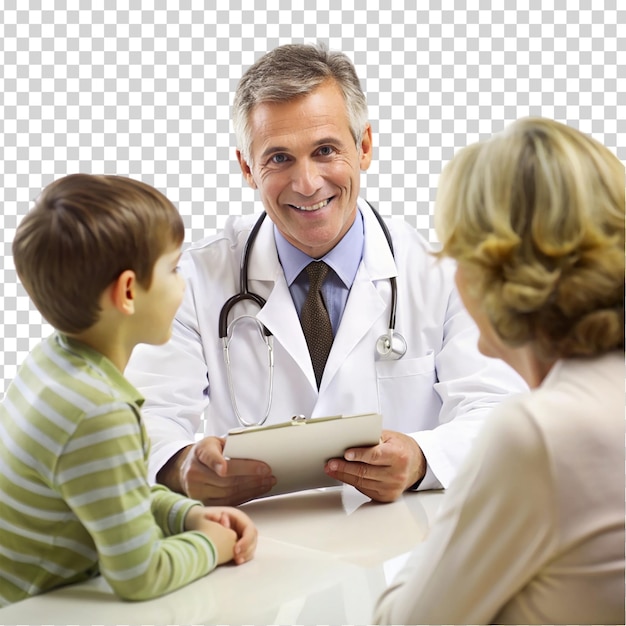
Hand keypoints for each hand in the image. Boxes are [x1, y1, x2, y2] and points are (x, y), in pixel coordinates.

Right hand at [158, 436, 275, 505]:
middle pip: (225, 477)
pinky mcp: (205, 503)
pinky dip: (246, 496)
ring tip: (267, 481)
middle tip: (267, 472)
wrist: (188, 469)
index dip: (217, 463)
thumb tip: (254, 447)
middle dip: (249, 475)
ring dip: (252, 487)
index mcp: (200, 452)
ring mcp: (197, 491)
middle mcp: (195, 473)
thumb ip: (230, 444)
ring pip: (229, 491)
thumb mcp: (214, 442)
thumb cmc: (207, 453)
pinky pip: (229, 501)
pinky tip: (257, 490)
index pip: (209, 457)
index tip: (224, 468)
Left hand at [185, 505, 257, 564]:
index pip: (249, 529)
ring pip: (252, 545)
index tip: (235, 550)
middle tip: (237, 559)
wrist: (201, 521)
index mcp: (238, 517)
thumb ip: (214, 516)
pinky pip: (247, 550)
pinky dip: (244, 557)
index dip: (246, 540)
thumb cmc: (205, 518)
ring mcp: (243, 535)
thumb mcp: (208, 515)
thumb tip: (222, 521)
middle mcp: (243, 526)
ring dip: (247, 555)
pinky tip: (237, 562)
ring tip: (237, 562)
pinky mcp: (240, 543)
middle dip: (247, 550)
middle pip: (253, 538)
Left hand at [323, 430, 425, 502]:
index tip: (346, 454)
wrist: (416, 464)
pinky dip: (353, 482)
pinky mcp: (386, 497)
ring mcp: (392, 488)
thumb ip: (372, 438)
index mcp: (399, 456)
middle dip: (345, 467)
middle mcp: (396, 474)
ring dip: (344, 476)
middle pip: (365, 471)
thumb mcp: (390, 437)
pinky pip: (365, 489)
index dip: (359, 455)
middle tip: (331, 463)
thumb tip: (350, 440)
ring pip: (362, 482)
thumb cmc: (401, 448)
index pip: (375, 456)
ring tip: (332, 469)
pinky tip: (344, 476)